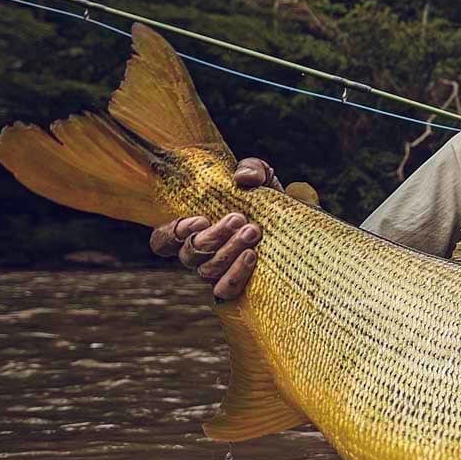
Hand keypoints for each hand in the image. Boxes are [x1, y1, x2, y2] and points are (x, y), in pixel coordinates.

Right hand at [148, 158, 277, 301]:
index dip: (171, 234)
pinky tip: (252, 255)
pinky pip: (224, 290)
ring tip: (253, 231)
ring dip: (229, 250)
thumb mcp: (262, 179)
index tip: (200, 219)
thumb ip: (252, 169)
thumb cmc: (268, 202)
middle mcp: (201, 254)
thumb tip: (242, 178)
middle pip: (189, 254)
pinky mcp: (236, 287)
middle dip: (213, 236)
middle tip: (238, 218)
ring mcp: (217, 273)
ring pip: (207, 269)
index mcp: (194, 230)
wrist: (297, 227)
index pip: (163, 241)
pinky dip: (235, 274)